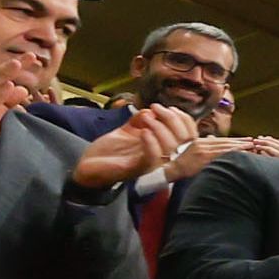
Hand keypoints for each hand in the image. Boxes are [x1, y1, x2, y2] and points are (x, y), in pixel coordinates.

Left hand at [65, 104, 198, 190]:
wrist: (89, 167)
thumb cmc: (109, 152)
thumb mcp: (127, 131)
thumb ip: (140, 121)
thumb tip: (150, 110)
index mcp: (164, 149)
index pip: (189, 136)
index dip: (185, 120)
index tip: (171, 108)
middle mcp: (162, 159)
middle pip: (185, 141)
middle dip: (173, 119)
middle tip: (157, 108)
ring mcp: (151, 166)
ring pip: (170, 148)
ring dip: (160, 127)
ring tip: (147, 117)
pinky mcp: (137, 169)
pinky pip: (152, 157)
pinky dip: (150, 142)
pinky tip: (142, 131)